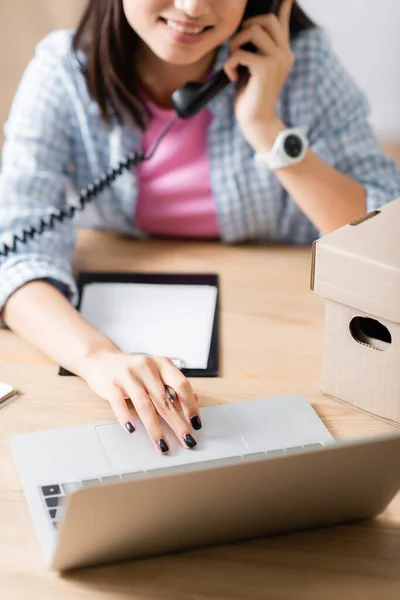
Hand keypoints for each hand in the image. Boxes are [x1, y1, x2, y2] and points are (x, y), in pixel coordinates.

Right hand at [78, 350, 200, 453]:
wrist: (101, 359)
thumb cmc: (133, 370)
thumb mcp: (156, 372)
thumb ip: (173, 385)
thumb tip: (195, 400)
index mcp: (162, 364)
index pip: (181, 385)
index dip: (190, 405)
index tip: (196, 424)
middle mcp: (147, 367)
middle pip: (165, 399)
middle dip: (177, 424)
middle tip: (187, 441)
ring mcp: (128, 375)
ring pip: (144, 404)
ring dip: (155, 428)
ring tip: (162, 445)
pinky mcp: (111, 384)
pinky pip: (119, 402)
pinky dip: (126, 417)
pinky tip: (132, 429)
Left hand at [224, 0, 293, 151]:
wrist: (257, 121)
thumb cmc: (251, 96)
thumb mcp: (254, 69)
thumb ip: (254, 50)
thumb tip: (247, 31)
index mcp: (283, 52)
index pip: (282, 21)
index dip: (281, 6)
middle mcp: (284, 53)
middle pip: (266, 19)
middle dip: (245, 27)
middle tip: (236, 47)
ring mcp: (277, 60)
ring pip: (253, 30)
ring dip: (235, 43)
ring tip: (233, 61)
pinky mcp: (265, 69)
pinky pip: (241, 52)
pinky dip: (230, 63)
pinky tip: (231, 76)